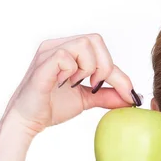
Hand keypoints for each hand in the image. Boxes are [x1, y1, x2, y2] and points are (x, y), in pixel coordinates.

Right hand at [3, 33, 140, 136]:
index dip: (119, 74)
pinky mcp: (42, 65)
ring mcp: (48, 52)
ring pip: (84, 44)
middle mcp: (58, 45)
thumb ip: (107, 95)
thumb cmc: (52, 106)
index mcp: (70, 50)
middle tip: (96, 86)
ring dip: (89, 68)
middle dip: (105, 66)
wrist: (28, 121)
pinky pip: (64, 55)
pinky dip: (72, 71)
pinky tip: (65, 84)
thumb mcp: (87, 99)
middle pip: (96, 39)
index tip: (129, 94)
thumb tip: (131, 97)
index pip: (102, 51)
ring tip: (78, 84)